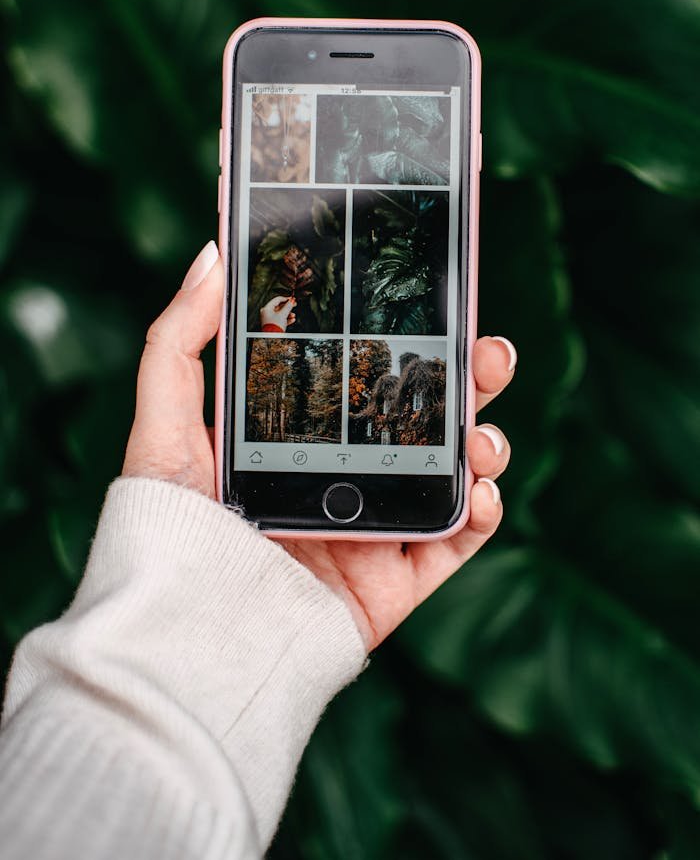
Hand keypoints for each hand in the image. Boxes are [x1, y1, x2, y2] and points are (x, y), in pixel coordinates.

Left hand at [123, 241, 515, 651]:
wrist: (189, 633)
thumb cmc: (170, 529)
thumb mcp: (164, 422)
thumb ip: (181, 338)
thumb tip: (211, 254)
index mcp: (305, 436)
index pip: (371, 375)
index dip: (410, 338)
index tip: (438, 301)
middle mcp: (346, 476)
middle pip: (425, 417)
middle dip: (468, 380)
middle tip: (489, 351)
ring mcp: (375, 527)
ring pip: (452, 471)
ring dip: (485, 441)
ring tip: (483, 431)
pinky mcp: (395, 580)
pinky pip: (456, 543)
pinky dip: (482, 513)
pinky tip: (479, 488)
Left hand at [260, 295, 295, 329]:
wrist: (273, 338)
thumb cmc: (275, 327)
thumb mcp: (283, 314)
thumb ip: (288, 306)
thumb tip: (292, 301)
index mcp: (267, 308)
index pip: (277, 300)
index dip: (286, 298)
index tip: (292, 299)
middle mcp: (267, 313)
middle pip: (279, 306)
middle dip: (288, 307)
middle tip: (294, 304)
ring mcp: (270, 319)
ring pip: (281, 313)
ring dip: (288, 314)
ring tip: (293, 315)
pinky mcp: (273, 324)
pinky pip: (281, 319)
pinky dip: (286, 319)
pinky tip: (292, 319)